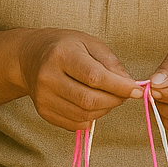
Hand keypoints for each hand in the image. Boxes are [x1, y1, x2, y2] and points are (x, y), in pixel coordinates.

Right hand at [19, 29, 138, 130]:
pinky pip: (75, 123)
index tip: (137, 90)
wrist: (30, 56)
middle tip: (124, 94)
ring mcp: (43, 97)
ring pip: (84, 115)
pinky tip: (92, 103)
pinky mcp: (43, 112)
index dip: (119, 87)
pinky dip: (91, 117)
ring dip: (104, 109)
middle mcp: (48, 77)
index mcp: (61, 54)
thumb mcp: (89, 42)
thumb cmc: (65, 46)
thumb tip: (130, 85)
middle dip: (114, 100)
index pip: (94, 77)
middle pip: (89, 100)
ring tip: (107, 96)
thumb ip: (111, 62)